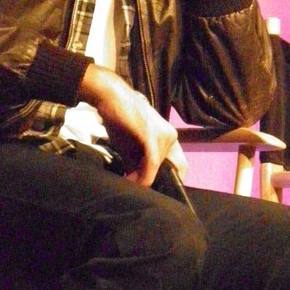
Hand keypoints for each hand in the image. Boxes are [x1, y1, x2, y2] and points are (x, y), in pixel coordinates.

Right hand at [80, 65, 185, 185]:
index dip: (170, 182)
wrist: (110, 96)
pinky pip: (152, 162)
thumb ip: (136, 165)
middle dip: (160, 184)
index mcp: (169, 138)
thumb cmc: (120, 119)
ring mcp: (163, 136)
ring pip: (161, 167)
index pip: (178, 165)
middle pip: (174, 169)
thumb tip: (138, 185)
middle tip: (144, 194)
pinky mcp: (152, 136)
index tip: (157, 192)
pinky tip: (135, 182)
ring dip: (147, 181)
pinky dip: (144, 177)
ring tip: (133, 187)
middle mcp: (171, 137)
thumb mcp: (130, 147)